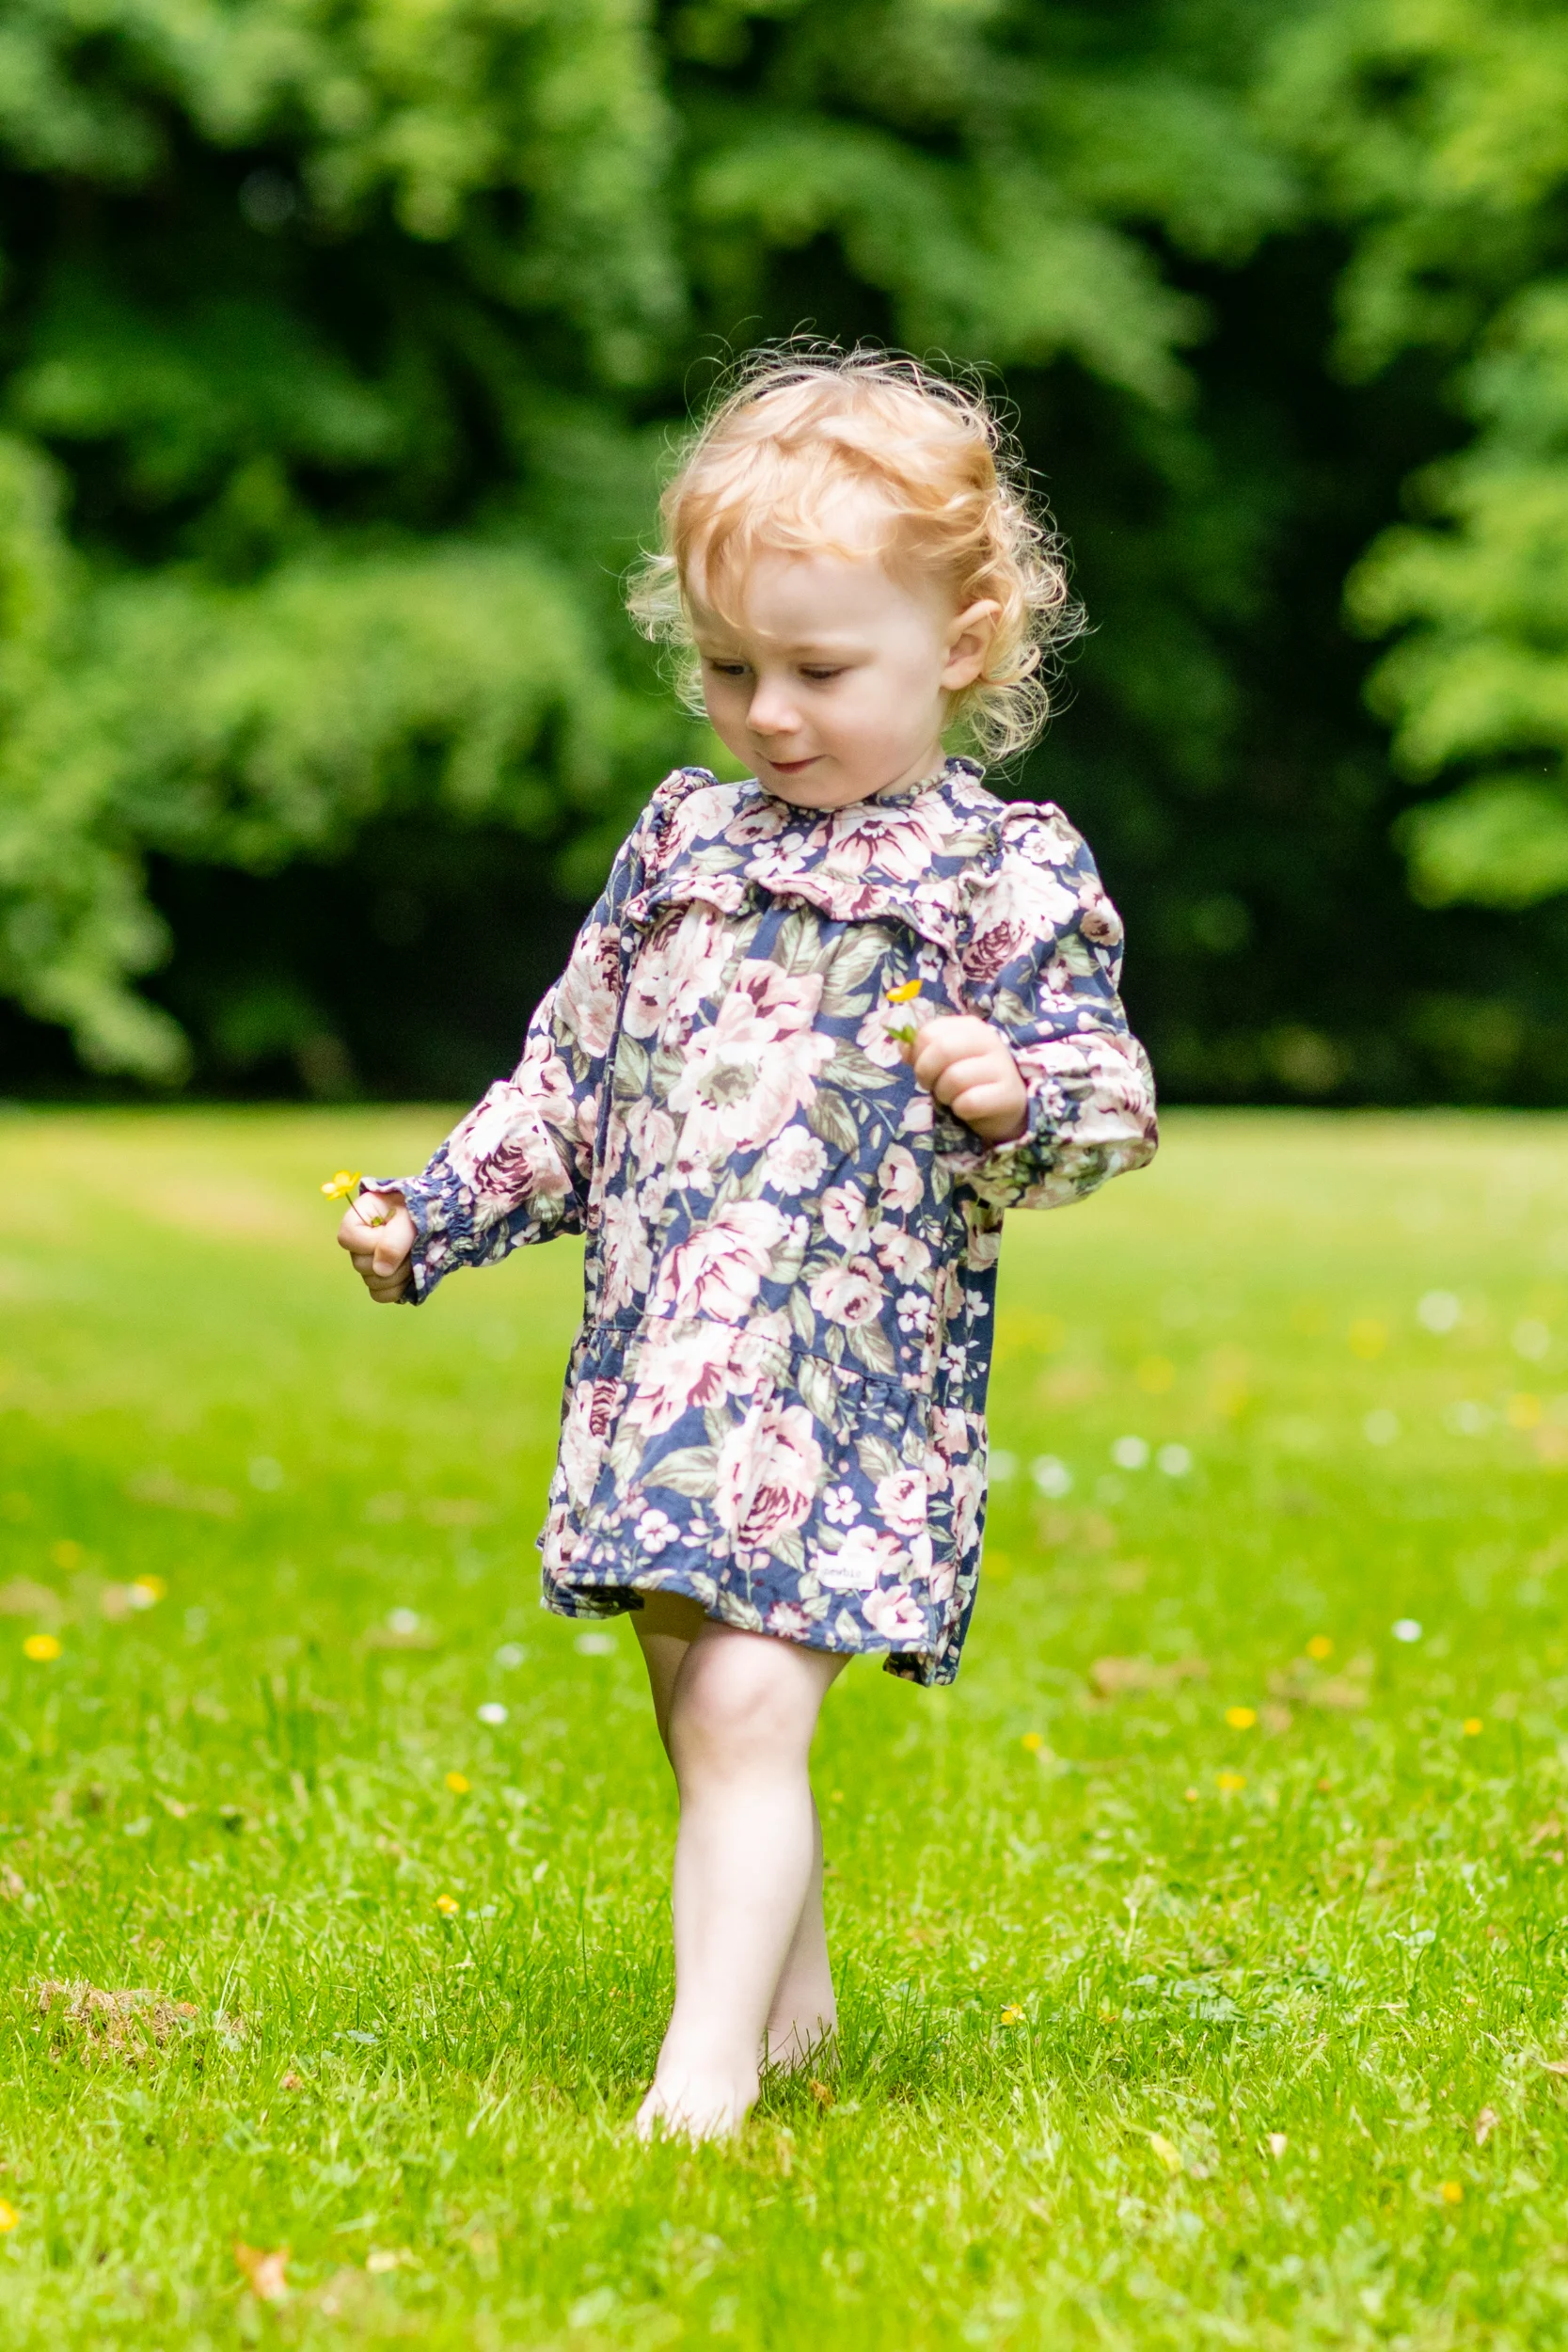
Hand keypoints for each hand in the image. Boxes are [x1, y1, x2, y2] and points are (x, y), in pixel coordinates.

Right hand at [337, 1190, 415, 1301]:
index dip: (371, 1242)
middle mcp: (360, 1244)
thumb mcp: (409, 1216)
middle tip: (413, 1245)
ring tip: (415, 1257)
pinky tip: (413, 1274)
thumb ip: (394, 1240)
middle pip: (362, 1266)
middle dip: (392, 1260)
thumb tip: (381, 1271)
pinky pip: (382, 1295)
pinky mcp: (385, 1279)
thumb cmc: (420, 1207)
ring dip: (400, 1274)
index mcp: (358, 1219)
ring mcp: (371, 1264)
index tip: (392, 1229)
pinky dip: (400, 1288)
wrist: (439, 1215)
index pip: (348, 1238)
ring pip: (373, 1283)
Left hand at [902, 1016, 1028, 1144]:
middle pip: (943, 1050)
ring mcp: (1001, 1066)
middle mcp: (989, 1040)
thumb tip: (902, 1045)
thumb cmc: (968, 1080)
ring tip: (952, 1097)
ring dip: (944, 1094)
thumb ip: (921, 1051)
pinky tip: (968, 1108)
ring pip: (955, 1078)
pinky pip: (969, 1102)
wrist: (1004, 1107)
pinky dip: (960, 1109)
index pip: (929, 1032)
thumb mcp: (943, 1061)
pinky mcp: (1008, 1094)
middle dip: (927, 1073)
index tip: (924, 1067)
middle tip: (932, 1085)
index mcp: (969, 1026)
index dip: (918, 1054)